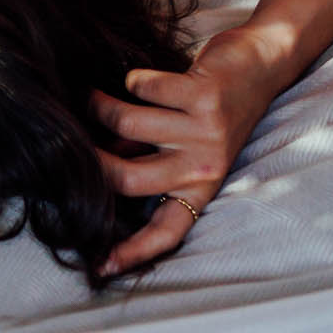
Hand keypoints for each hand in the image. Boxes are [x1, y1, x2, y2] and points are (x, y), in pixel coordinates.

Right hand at [89, 25, 289, 278]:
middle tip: (72, 140)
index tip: (102, 267)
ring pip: (127, 122)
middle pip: (129, 177)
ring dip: (98, 105)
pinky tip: (137, 79)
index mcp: (201, 186)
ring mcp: (207, 131)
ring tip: (92, 97)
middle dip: (90, 158)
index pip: (168, 230)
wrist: (260, 65)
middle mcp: (205, 166)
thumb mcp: (185, 145)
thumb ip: (146, 157)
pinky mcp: (204, 96)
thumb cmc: (211, 108)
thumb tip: (95, 162)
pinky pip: (141, 87)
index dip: (134, 251)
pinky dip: (131, 79)